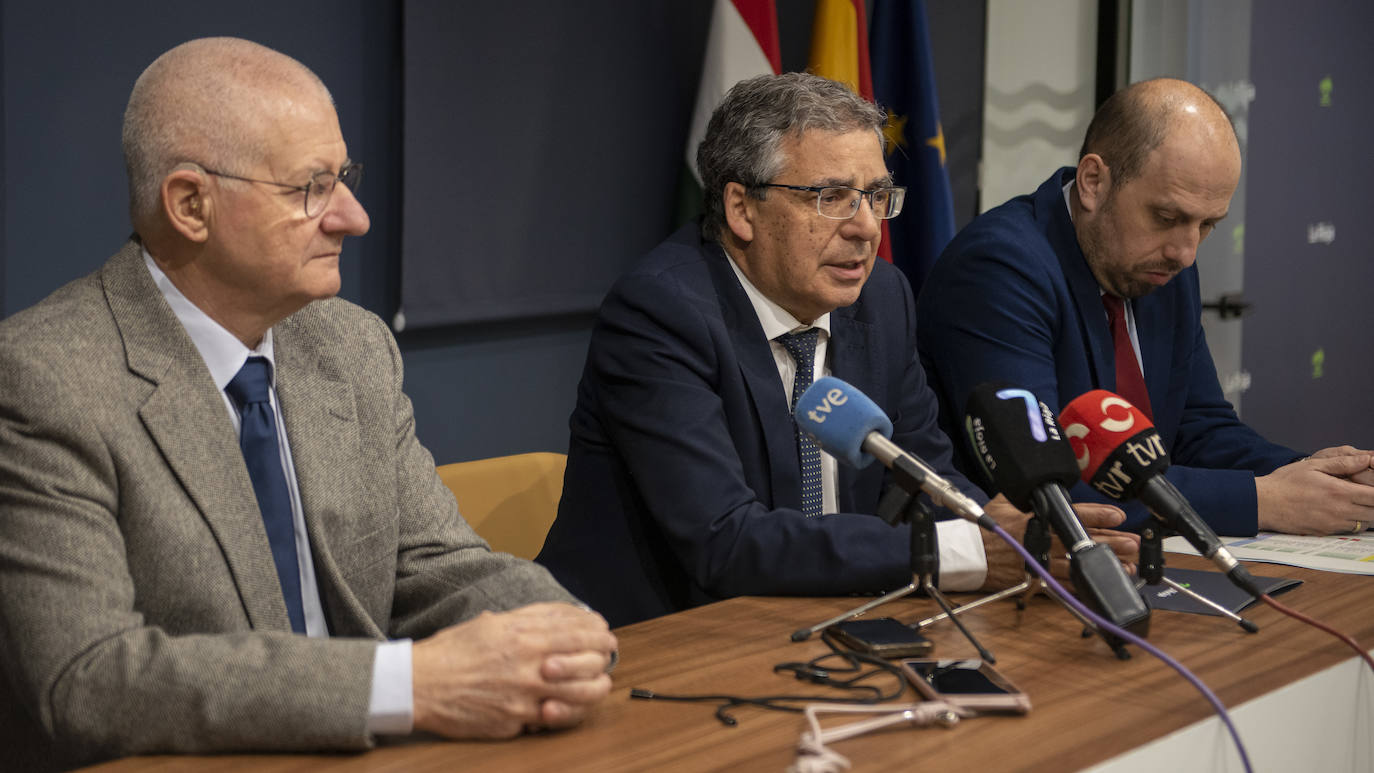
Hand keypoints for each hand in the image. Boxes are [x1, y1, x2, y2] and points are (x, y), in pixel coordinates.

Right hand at [411, 602, 616, 738]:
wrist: (419, 685)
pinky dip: (568, 711)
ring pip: (581, 695)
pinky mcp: (516, 721)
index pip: (579, 632)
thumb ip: (529, 618)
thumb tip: (563, 614)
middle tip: (606, 658)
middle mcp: (528, 665)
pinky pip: (555, 719)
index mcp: (522, 635)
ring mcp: (524, 696)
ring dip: (595, 688)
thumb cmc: (453, 651)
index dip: (599, 634)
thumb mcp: (492, 622)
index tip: (606, 634)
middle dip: (603, 659)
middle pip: (588, 662)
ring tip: (598, 684)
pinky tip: (570, 704)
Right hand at [979, 495, 1136, 588]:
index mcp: (1037, 519)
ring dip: (1105, 565)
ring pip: (1080, 564)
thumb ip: (1027, 495)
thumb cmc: (986, 527)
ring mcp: (1043, 562)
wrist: (969, 555)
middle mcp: (1044, 541)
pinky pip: (1067, 584)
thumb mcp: (1004, 502)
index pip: (1073, 515)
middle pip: (1083, 541)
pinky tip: (1103, 583)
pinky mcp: (1040, 580)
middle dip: (1112, 542)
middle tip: (1134, 543)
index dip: (1098, 515)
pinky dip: (1086, 584)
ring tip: (1130, 565)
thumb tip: (1044, 486)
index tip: (1118, 516)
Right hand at [1257, 453, 1373, 534]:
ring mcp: (1332, 524)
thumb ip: (1342, 463)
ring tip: (1359, 502)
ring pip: (1364, 523)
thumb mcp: (1312, 465)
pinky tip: (1344, 511)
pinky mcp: (1325, 532)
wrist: (1263, 503)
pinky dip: (1353, 521)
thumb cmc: (1285, 482)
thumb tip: (1366, 459)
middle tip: (1368, 495)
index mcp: (1339, 492)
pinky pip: (1348, 529)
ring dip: (1367, 514)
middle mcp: (1339, 511)